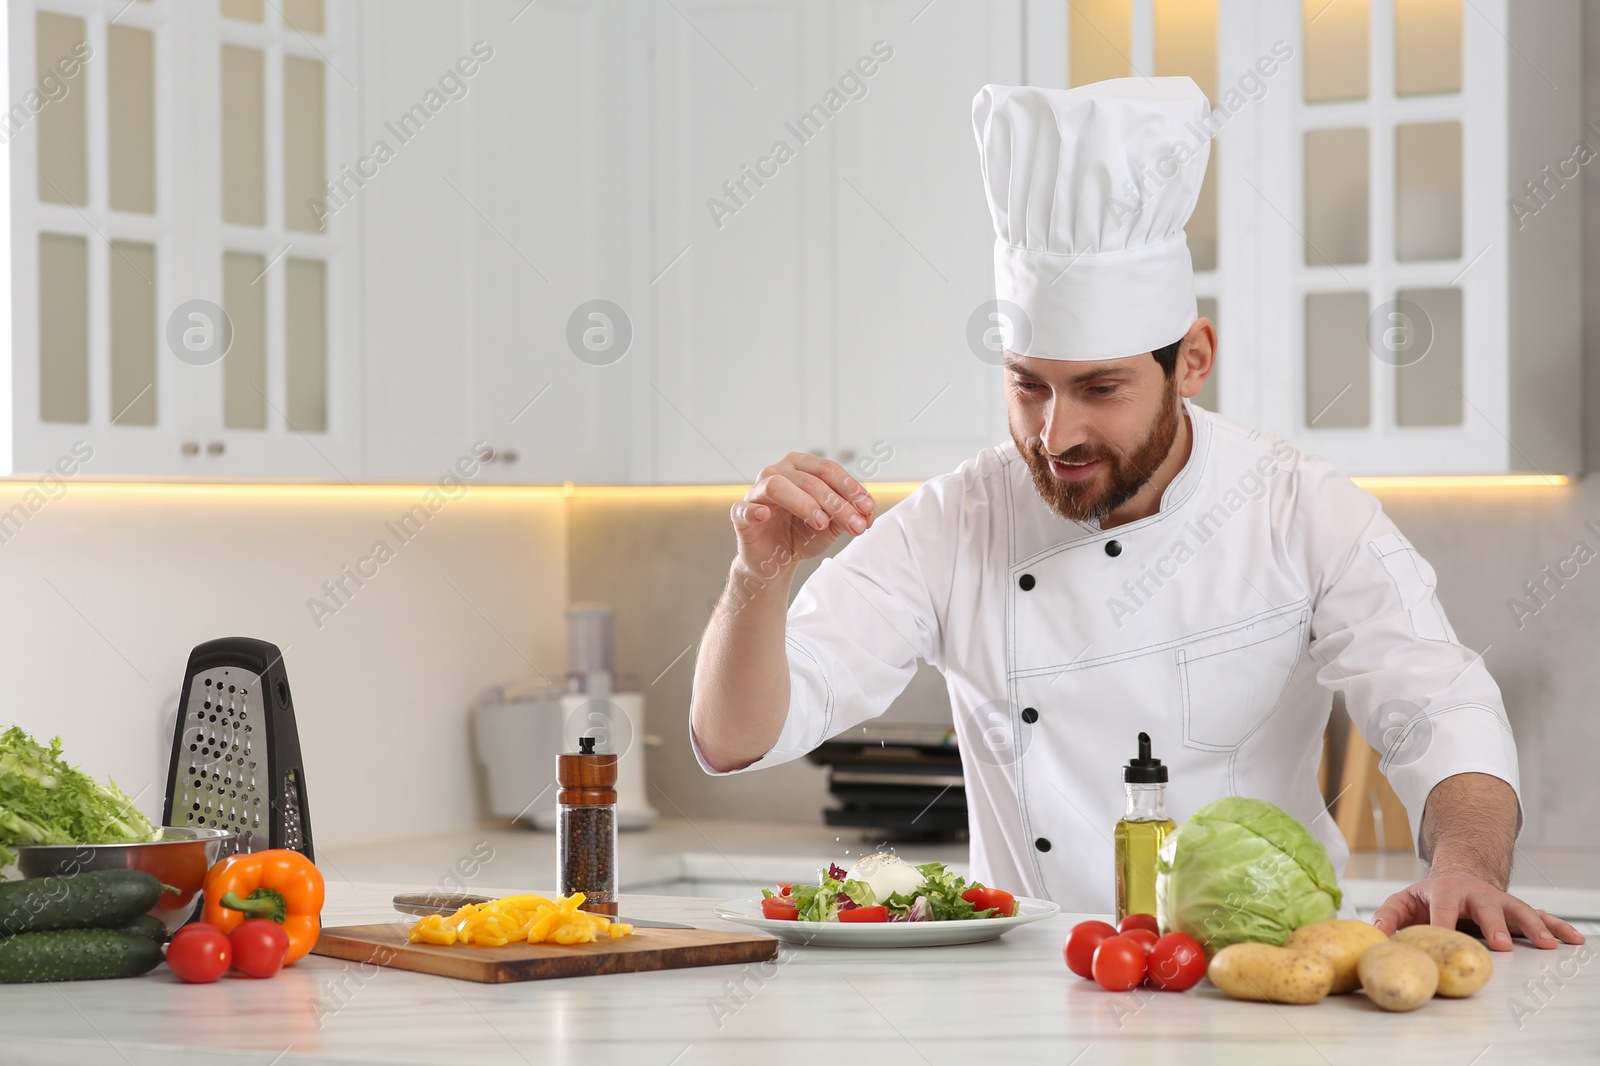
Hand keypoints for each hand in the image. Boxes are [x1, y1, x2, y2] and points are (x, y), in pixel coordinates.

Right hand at [730, 452, 875, 577]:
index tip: (868, 508)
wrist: (775, 561)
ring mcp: (757, 492)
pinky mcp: (741, 513)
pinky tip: (766, 515)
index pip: (828, 470)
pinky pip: (745, 508)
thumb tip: (868, 512)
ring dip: (805, 503)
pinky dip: (755, 510)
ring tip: (821, 523)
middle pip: (809, 479)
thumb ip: (850, 515)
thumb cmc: (802, 535)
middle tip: (854, 524)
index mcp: (800, 468)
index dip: (850, 488)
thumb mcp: (832, 526)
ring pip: (779, 485)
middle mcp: (777, 472)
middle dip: (836, 502)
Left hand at [1371, 872, 1585, 950]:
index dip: (1443, 925)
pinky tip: (1574, 939)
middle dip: (1493, 926)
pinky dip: (1557, 927)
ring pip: (1518, 910)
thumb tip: (1374, 934)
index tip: (1445, 939)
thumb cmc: (1429, 896)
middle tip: (1500, 944)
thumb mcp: (1404, 901)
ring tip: (1546, 944)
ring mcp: (1498, 902)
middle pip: (1485, 908)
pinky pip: (1540, 917)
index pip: (1442, 910)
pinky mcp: (1515, 911)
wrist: (1458, 877)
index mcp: (1444, 892)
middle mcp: (1475, 895)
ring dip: (1532, 926)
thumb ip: (1388, 916)